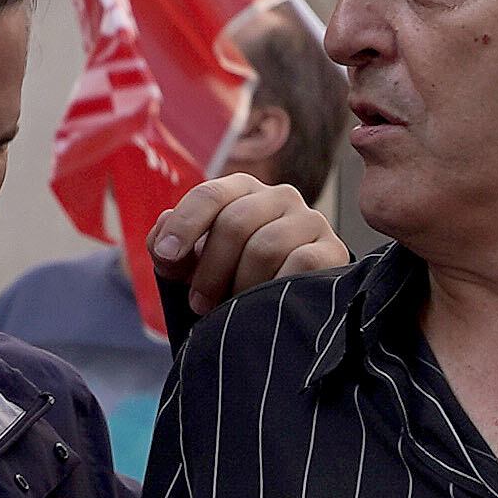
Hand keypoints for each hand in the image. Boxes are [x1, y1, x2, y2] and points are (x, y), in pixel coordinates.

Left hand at [152, 175, 349, 318]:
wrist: (289, 305)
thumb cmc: (236, 279)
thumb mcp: (196, 266)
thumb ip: (172, 253)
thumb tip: (162, 241)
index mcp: (243, 191)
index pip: (210, 195)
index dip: (185, 224)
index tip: (166, 256)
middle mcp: (280, 196)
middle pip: (236, 222)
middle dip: (211, 268)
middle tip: (199, 303)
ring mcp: (310, 220)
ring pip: (266, 246)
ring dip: (241, 283)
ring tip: (232, 307)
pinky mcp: (334, 249)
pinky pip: (301, 263)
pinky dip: (277, 285)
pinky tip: (269, 302)